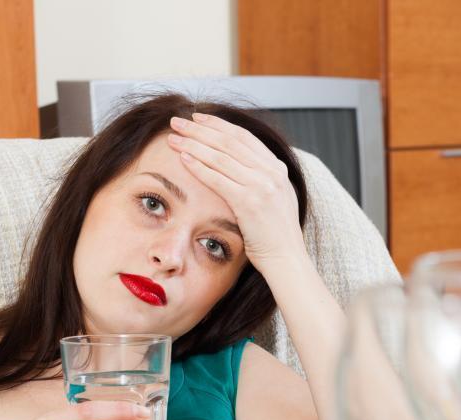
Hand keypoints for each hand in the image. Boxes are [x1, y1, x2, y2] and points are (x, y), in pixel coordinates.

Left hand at [167, 113, 305, 272]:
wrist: (287, 259)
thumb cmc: (276, 236)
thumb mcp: (276, 200)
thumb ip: (263, 180)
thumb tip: (242, 168)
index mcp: (277, 168)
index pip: (244, 137)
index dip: (219, 125)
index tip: (199, 119)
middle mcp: (271, 172)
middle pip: (230, 141)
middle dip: (201, 129)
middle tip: (177, 122)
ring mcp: (262, 186)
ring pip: (221, 156)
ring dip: (194, 144)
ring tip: (173, 139)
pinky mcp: (250, 202)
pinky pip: (218, 178)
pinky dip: (199, 167)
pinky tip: (183, 159)